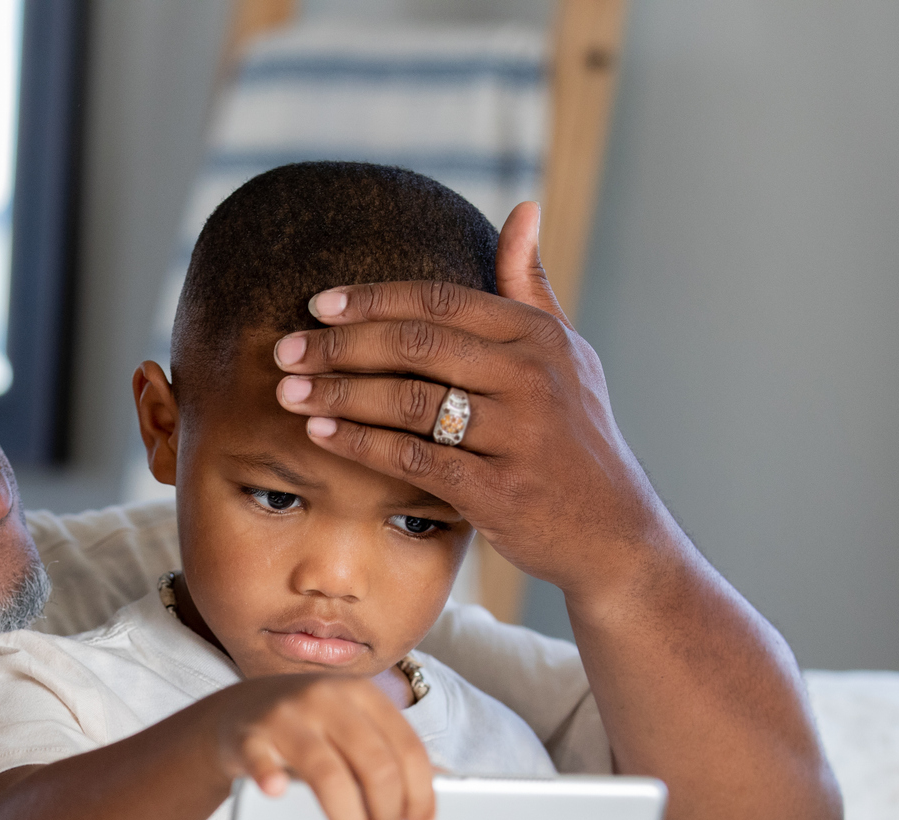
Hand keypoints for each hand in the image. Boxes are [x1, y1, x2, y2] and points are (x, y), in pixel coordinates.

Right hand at [203, 674, 435, 819]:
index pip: (405, 746)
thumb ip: (384, 750)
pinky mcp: (248, 735)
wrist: (240, 711)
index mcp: (362, 694)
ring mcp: (285, 715)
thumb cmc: (306, 726)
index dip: (419, 792)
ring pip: (327, 772)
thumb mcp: (350, 725)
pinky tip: (278, 793)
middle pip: (372, 762)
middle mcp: (327, 698)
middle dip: (387, 812)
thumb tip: (429, 796)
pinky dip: (269, 776)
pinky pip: (260, 759)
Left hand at [269, 201, 684, 603]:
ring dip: (339, 394)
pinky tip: (321, 434)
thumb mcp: (566, 353)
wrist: (613, 531)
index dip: (372, 300)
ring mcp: (517, 435)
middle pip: (415, 345)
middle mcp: (532, 377)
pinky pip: (412, 458)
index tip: (318, 306)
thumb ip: (529, 285)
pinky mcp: (499, 491)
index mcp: (538, 336)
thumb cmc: (575, 437)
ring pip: (408, 401)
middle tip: (285, 351)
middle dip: (339, 345)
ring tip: (289, 392)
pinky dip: (360, 443)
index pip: (439, 302)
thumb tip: (522, 208)